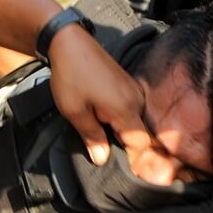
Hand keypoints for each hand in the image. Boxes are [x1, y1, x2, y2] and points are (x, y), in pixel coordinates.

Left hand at [46, 25, 151, 165]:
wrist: (70, 43)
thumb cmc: (71, 76)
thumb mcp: (75, 112)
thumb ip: (92, 138)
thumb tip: (102, 160)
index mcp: (126, 109)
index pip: (141, 144)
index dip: (135, 160)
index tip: (124, 170)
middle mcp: (136, 100)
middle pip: (141, 134)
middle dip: (129, 148)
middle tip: (112, 156)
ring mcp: (134, 91)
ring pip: (136, 122)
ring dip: (124, 133)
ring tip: (106, 139)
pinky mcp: (128, 85)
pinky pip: (131, 110)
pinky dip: (122, 120)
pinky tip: (106, 122)